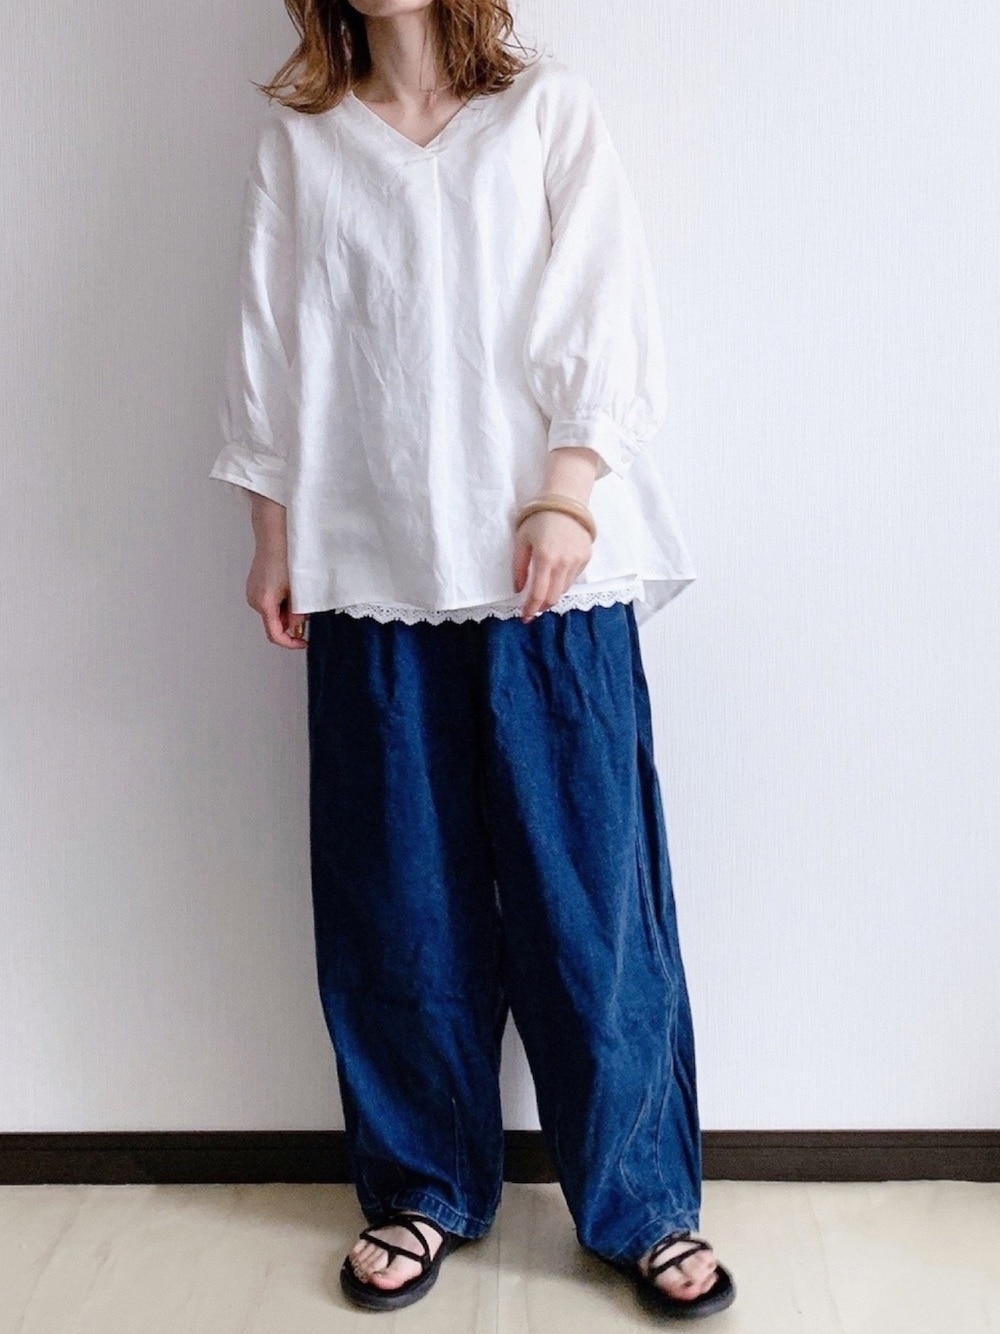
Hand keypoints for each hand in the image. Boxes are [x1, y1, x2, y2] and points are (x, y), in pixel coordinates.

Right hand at [246, 547, 307, 648]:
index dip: (290, 643)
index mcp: (264, 603)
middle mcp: (254, 600)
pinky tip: (290, 588)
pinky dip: (282, 602)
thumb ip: (298, 612)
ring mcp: (253, 593)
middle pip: (274, 624)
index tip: (303, 643)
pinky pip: (270, 602)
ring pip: (272, 613)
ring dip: (287, 611)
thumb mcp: (298, 590)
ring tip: (298, 593)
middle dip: (291, 622)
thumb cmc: (286, 558)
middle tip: (306, 611)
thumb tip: (298, 627)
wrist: (275, 536)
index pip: (275, 634)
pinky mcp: (256, 586)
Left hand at [513, 508, 593, 623]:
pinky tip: (555, 575)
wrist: (565, 500)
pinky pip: (573, 578)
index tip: (525, 616)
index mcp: (545, 558)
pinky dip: (562, 582)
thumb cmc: (539, 518)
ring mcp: (577, 561)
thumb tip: (518, 589)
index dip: (531, 609)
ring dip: (552, 595)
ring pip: (564, 590)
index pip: (538, 594)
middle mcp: (563, 562)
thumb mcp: (522, 540)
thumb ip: (519, 567)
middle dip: (541, 606)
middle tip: (532, 608)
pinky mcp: (586, 557)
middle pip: (553, 597)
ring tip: (542, 591)